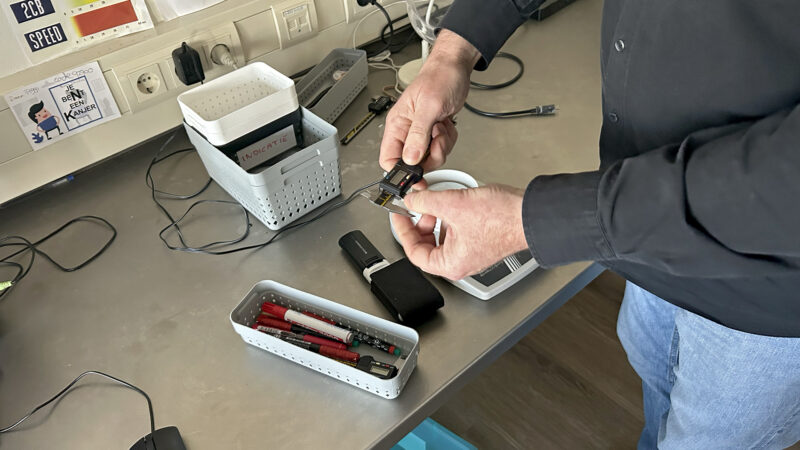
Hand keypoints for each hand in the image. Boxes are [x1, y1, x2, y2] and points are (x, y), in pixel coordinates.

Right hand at [379, 30, 479, 171]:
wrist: (455, 68)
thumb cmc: (439, 78)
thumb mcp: (429, 107)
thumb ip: (418, 134)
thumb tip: (410, 159)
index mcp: (397, 124)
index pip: (388, 158)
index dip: (400, 172)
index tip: (415, 177)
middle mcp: (407, 131)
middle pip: (412, 163)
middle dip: (429, 156)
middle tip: (437, 141)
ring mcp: (421, 133)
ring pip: (429, 158)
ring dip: (441, 147)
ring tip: (442, 127)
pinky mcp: (434, 133)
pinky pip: (441, 149)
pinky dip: (448, 140)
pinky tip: (446, 125)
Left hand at [391, 185, 530, 279]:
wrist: (531, 213)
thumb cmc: (502, 219)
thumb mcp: (453, 205)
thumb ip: (425, 202)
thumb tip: (410, 199)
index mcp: (450, 264)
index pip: (414, 253)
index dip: (403, 231)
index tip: (399, 215)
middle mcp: (460, 262)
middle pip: (426, 246)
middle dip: (421, 224)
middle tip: (419, 206)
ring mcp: (471, 252)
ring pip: (441, 237)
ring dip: (436, 219)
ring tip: (439, 202)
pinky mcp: (480, 240)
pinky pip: (455, 231)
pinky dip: (450, 217)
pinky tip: (455, 204)